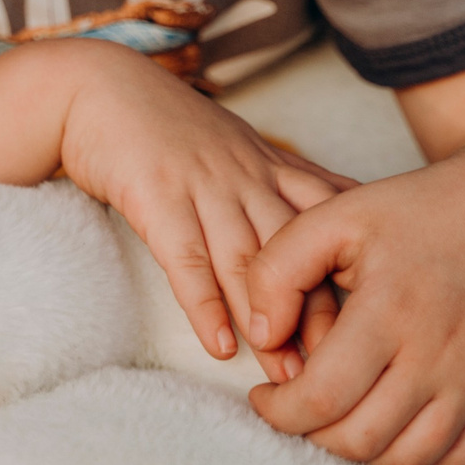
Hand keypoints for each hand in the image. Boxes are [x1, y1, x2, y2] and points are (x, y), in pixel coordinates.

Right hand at [46, 41, 353, 374]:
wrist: (97, 87)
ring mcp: (201, 182)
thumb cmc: (169, 125)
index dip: (347, 278)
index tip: (366, 331)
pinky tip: (219, 342)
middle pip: (295, 248)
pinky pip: (185, 255)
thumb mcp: (240, 145)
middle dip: (318, 312)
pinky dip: (204, 303)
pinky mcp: (154, 192)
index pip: (326, 223)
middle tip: (337, 369)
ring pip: (245, 259)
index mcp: (269, 164)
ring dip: (268, 321)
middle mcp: (244, 174)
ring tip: (286, 377)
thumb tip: (345, 210)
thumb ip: (288, 179)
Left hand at [242, 140, 464, 464]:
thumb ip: (277, 270)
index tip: (263, 397)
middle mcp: (438, 355)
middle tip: (296, 406)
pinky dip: (416, 458)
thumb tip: (261, 336)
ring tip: (336, 416)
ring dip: (359, 450)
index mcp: (389, 310)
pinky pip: (459, 457)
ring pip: (406, 458)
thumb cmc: (413, 211)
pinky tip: (387, 427)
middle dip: (312, 433)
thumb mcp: (333, 217)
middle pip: (360, 438)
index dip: (280, 411)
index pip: (323, 398)